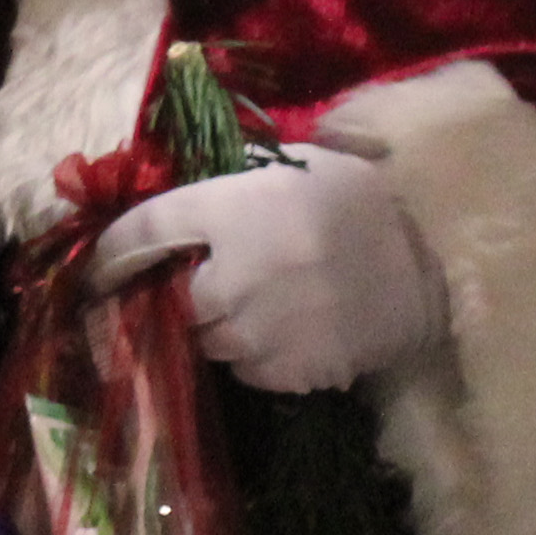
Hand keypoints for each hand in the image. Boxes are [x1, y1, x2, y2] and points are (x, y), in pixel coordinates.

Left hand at [83, 143, 448, 393]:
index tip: (95, 271)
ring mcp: (261, 330)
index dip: (110, 254)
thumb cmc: (361, 196)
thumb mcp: (290, 164)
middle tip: (202, 284)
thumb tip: (168, 205)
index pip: (142, 233)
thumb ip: (228, 182)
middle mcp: (234, 274)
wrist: (440, 255)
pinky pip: (247, 370)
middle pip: (171, 301)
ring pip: (207, 342)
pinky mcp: (290, 370)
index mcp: (231, 208)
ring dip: (218, 327)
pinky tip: (288, 327)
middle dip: (179, 296)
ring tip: (256, 304)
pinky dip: (254, 354)